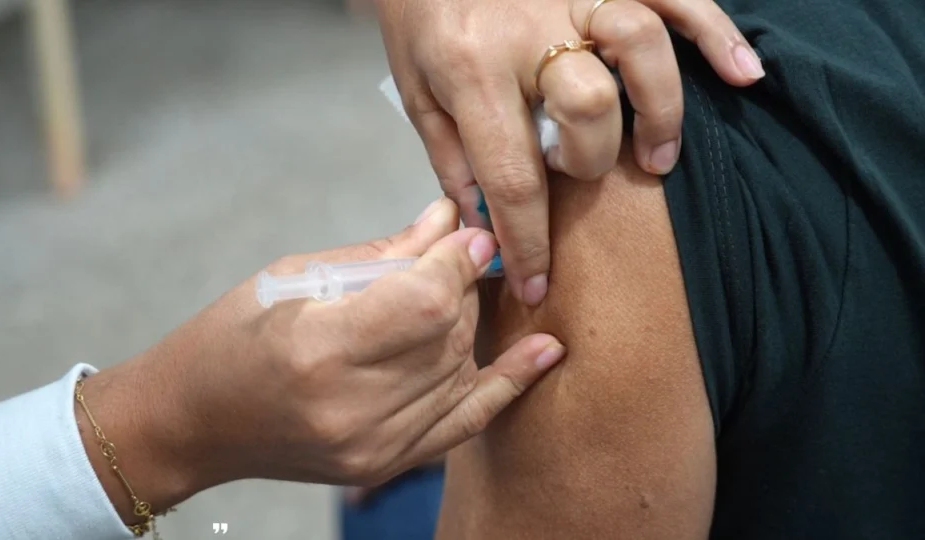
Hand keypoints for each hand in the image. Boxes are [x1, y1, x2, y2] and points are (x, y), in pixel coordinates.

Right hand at [82, 198, 565, 523]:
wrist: (194, 422)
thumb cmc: (230, 337)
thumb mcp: (294, 276)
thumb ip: (383, 254)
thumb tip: (449, 219)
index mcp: (317, 350)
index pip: (425, 301)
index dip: (458, 261)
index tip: (471, 234)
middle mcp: (350, 407)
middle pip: (448, 334)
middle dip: (463, 285)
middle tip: (460, 253)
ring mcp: (371, 445)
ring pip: (461, 370)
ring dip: (471, 324)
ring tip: (461, 291)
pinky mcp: (385, 464)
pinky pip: (465, 422)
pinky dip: (508, 385)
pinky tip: (544, 352)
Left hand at [376, 0, 763, 304]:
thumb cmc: (419, 21)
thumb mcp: (416, 94)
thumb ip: (452, 160)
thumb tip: (486, 226)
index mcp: (470, 68)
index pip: (511, 175)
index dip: (527, 240)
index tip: (537, 283)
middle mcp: (528, 30)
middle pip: (589, 106)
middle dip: (591, 160)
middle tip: (578, 171)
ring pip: (638, 46)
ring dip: (659, 111)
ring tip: (657, 159)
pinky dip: (714, 33)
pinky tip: (744, 73)